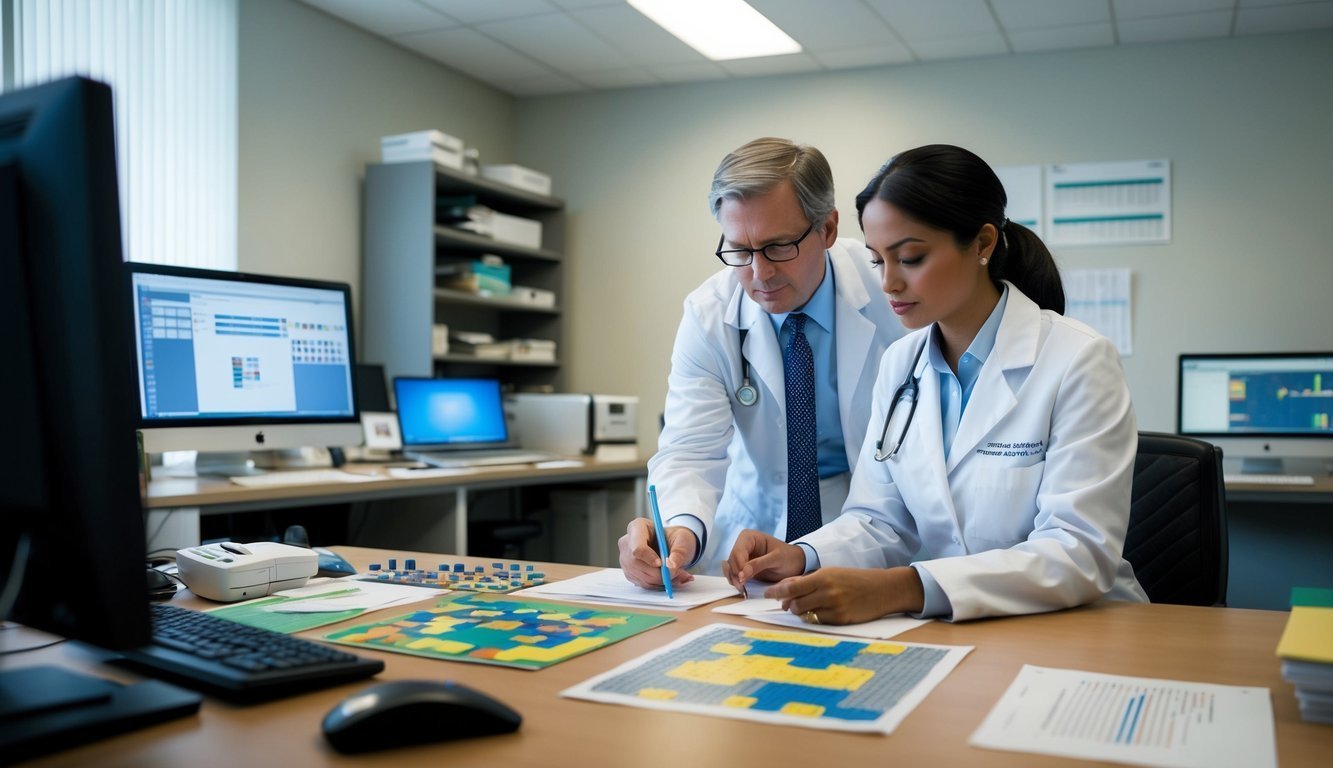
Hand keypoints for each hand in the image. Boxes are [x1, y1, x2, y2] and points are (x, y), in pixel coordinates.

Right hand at [617, 518, 695, 588]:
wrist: (673, 545)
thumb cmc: (675, 538)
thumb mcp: (682, 540)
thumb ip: (679, 552)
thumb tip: (671, 565)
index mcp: (637, 528)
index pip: (637, 547)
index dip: (648, 558)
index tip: (662, 564)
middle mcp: (627, 543)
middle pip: (637, 564)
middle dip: (659, 573)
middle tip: (676, 572)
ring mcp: (626, 559)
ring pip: (642, 577)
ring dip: (662, 580)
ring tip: (677, 573)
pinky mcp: (630, 573)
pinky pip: (644, 584)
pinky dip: (659, 584)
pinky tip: (669, 578)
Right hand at [722, 530, 805, 592]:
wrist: (795, 564)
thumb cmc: (788, 557)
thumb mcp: (776, 559)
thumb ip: (759, 564)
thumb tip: (742, 573)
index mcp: (749, 537)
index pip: (738, 551)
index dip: (738, 565)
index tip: (743, 578)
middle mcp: (743, 545)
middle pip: (731, 560)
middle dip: (735, 574)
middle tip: (742, 587)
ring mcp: (742, 557)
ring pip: (729, 568)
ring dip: (733, 579)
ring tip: (742, 588)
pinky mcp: (743, 568)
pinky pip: (733, 574)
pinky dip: (735, 581)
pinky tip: (742, 587)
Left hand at [764, 566, 924, 624]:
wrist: (884, 589)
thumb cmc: (856, 579)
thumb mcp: (832, 573)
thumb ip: (809, 580)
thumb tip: (786, 589)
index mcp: (823, 577)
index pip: (791, 587)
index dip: (776, 592)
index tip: (768, 594)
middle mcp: (827, 592)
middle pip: (794, 603)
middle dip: (787, 604)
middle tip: (785, 603)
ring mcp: (835, 608)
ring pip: (804, 614)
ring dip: (799, 611)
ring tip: (801, 607)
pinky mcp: (841, 620)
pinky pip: (817, 622)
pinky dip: (813, 618)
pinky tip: (816, 612)